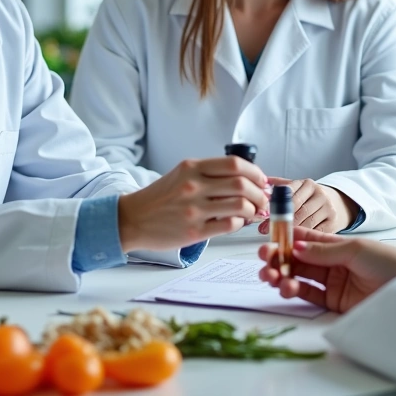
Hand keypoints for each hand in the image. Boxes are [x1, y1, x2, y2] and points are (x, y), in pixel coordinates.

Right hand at [117, 156, 268, 251]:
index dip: (255, 172)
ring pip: (240, 205)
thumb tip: (245, 179)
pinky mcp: (195, 231)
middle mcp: (194, 186)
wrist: (133, 218)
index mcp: (192, 167)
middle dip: (260, 193)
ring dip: (254, 210)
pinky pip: (229, 225)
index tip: (261, 180)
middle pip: (242, 184)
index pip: (235, 164)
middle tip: (263, 200)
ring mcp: (194, 209)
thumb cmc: (160, 197)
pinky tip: (237, 223)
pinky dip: (240, 223)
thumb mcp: (182, 174)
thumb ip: (209, 174)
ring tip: (254, 213)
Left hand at [258, 178, 359, 233]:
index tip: (264, 219)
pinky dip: (305, 239)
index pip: (289, 195)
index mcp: (307, 184)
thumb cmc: (311, 198)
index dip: (276, 208)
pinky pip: (316, 233)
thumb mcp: (298, 188)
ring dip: (292, 233)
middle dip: (281, 223)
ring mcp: (328, 209)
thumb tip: (263, 185)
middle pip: (297, 210)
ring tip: (279, 238)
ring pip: (306, 223)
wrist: (338, 203)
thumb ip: (281, 186)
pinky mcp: (333, 223)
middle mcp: (320, 194)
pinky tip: (296, 243)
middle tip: (268, 232)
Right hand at [258, 226, 395, 312]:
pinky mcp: (333, 301)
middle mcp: (329, 262)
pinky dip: (293, 291)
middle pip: (296, 260)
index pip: (302, 239)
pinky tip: (285, 287)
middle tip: (265, 260)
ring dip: (282, 275)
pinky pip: (308, 295)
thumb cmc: (389, 261)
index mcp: (334, 244)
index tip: (268, 239)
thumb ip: (323, 250)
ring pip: (298, 277)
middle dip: (278, 259)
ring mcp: (330, 282)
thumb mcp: (355, 249)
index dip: (284, 238)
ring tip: (273, 276)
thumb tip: (295, 246)